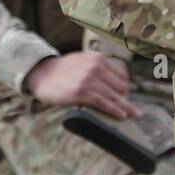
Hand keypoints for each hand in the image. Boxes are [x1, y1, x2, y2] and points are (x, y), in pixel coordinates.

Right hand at [24, 51, 139, 119]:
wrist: (41, 74)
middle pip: (120, 87)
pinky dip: (115, 111)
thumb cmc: (62, 71)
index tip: (126, 97)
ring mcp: (89, 79)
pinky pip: (104, 103)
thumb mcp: (83, 61)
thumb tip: (114, 84)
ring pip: (114, 96)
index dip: (126, 88)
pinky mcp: (82, 92)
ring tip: (132, 115)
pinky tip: (121, 116)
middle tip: (129, 109)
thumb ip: (98, 68)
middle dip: (125, 99)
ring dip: (125, 108)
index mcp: (98, 58)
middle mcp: (96, 66)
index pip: (122, 75)